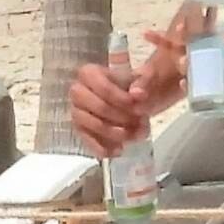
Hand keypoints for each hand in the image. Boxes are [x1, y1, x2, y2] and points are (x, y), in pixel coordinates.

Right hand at [69, 28, 182, 158]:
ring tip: (136, 135)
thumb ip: (145, 83)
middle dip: (121, 117)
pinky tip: (119, 150)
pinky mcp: (81, 130)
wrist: (135, 101)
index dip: (122, 99)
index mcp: (90, 73)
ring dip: (115, 133)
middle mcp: (78, 91)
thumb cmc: (136, 87)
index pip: (103, 88)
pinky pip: (87, 141)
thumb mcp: (146, 79)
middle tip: (140, 121)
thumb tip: (138, 93)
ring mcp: (77, 112)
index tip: (140, 107)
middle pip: (97, 108)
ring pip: (91, 125)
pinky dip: (103, 148)